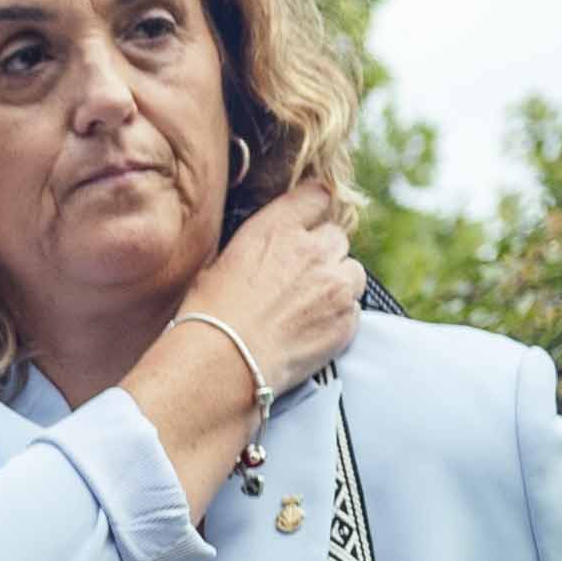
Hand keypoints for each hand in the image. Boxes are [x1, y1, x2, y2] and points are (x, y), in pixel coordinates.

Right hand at [179, 179, 359, 403]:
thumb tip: (268, 250)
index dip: (313, 211)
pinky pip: (353, 310)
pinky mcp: (345, 321)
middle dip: (323, 254)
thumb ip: (259, 246)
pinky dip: (337, 318)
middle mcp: (313, 249)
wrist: (220, 365)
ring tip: (307, 309)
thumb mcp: (222, 263)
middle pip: (336, 237)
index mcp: (278, 228)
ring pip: (352, 272)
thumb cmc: (208, 318)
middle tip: (299, 280)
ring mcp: (335, 285)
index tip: (307, 225)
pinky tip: (309, 332)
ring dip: (336, 284)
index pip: (317, 195)